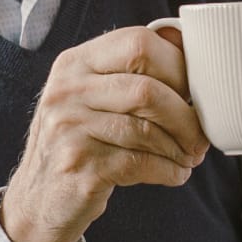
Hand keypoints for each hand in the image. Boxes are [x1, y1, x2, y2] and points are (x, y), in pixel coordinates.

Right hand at [1, 26, 209, 241]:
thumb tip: (192, 48)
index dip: (179, 67)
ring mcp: (67, 128)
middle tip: (201, 136)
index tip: (196, 92)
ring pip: (147, 130)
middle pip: (148, 91)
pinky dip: (169, 170)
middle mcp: (66, 91)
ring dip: (181, 147)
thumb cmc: (84, 140)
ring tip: (190, 156)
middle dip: (187, 117)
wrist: (40, 198)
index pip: (139, 44)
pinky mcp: (77, 165)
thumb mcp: (96, 95)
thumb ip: (135, 70)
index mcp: (76, 62)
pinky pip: (140, 162)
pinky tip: (175, 173)